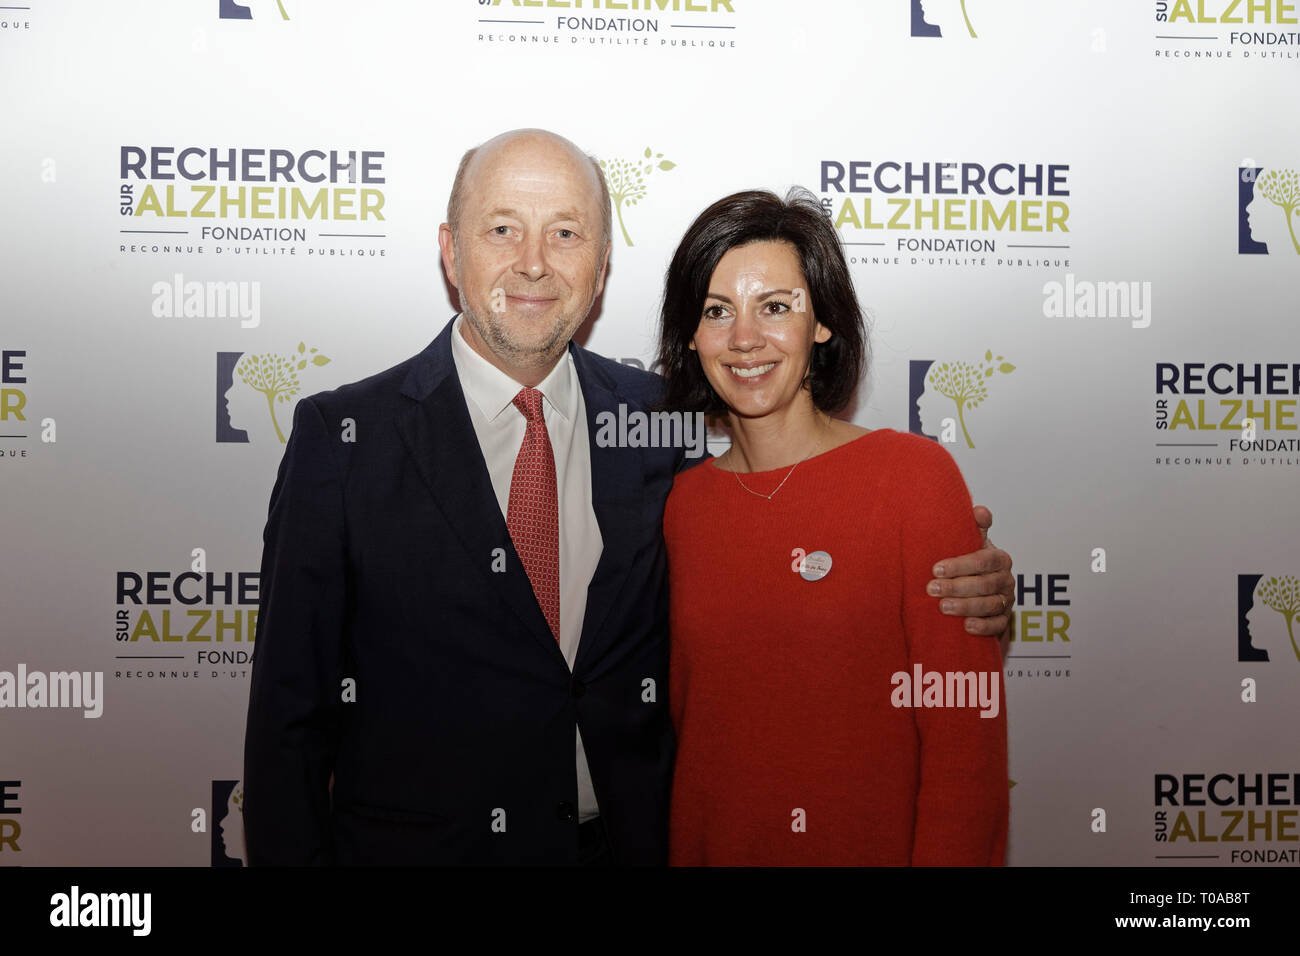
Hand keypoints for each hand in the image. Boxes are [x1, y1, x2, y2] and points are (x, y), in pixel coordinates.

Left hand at [927, 505, 1014, 636]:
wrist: (980, 591)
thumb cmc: (972, 563)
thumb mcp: (972, 543)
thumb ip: (974, 527)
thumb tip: (979, 510)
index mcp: (999, 558)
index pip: (983, 560)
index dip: (959, 565)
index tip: (936, 569)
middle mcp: (1006, 579)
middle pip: (984, 584)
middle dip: (957, 587)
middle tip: (932, 589)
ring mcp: (1007, 601)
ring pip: (990, 605)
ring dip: (965, 606)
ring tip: (943, 607)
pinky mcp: (1004, 620)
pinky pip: (998, 625)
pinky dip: (983, 626)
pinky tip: (966, 626)